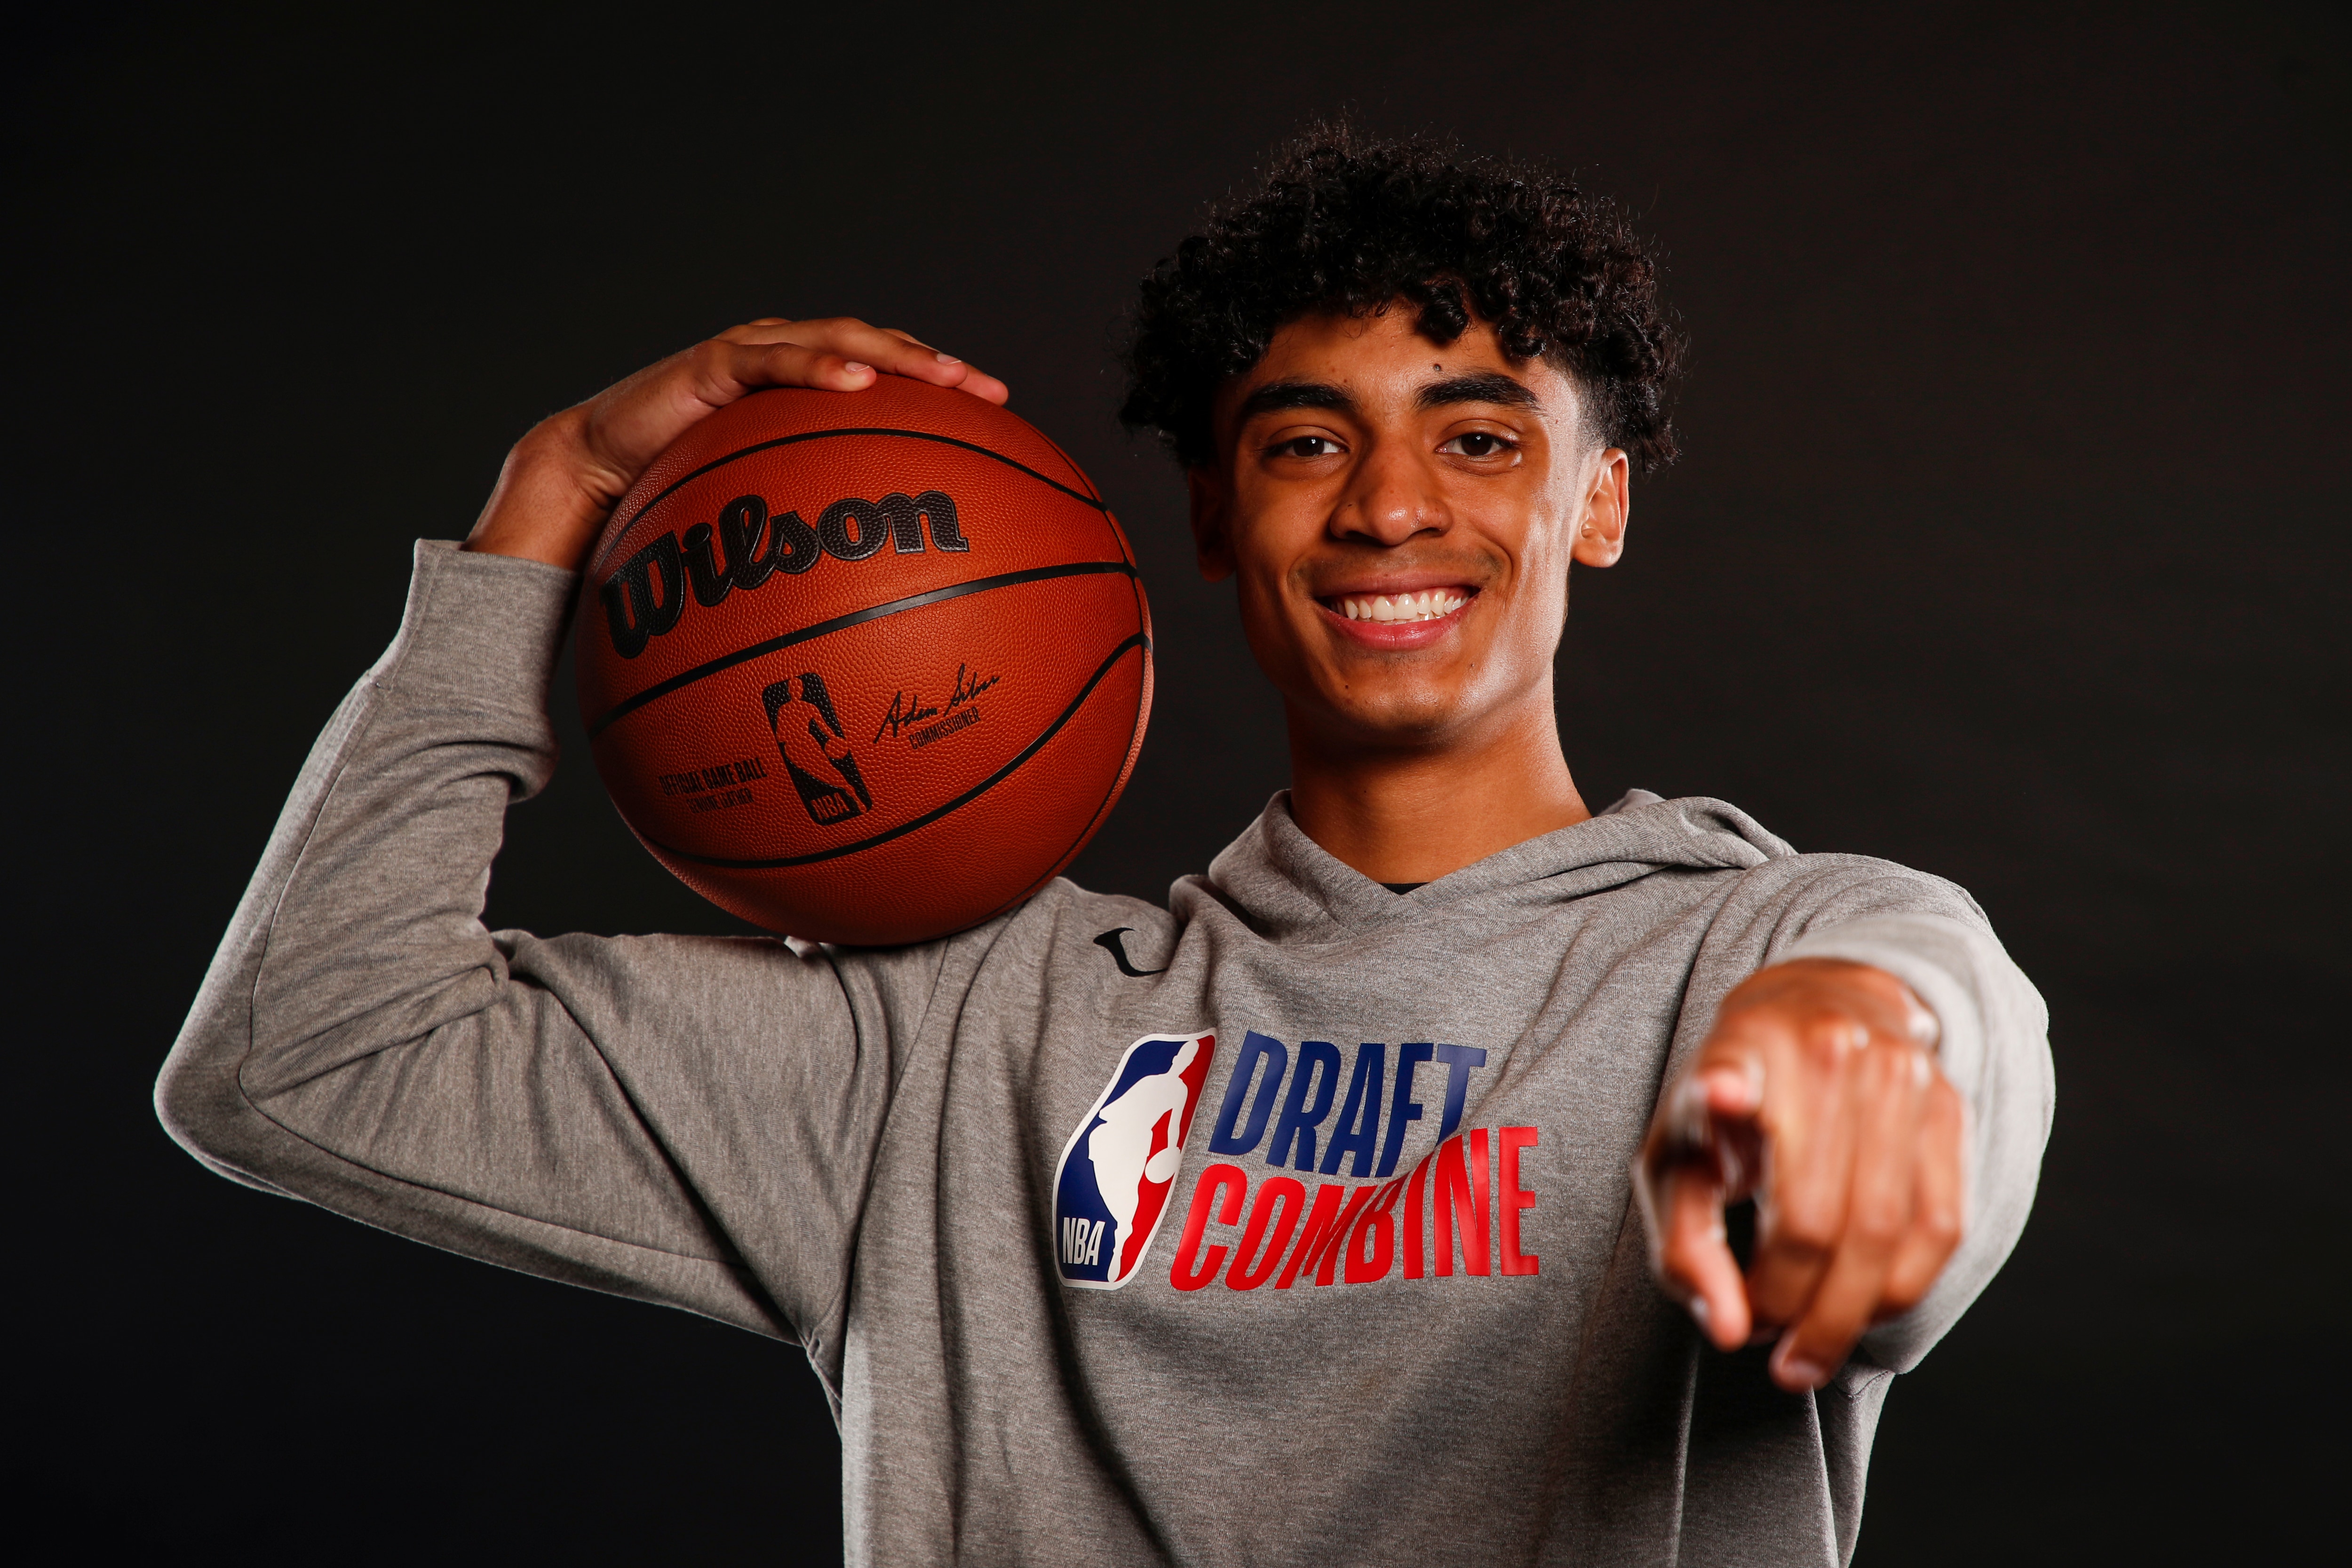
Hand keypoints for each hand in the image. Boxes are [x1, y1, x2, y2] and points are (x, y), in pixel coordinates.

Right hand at [463, 317, 1007, 570]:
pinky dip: (818, 368)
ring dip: (894, 354)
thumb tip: (870, 625)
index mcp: (804, 395)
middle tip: (992, 395)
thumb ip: (809, 551)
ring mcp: (750, 355)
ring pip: (837, 340)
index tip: (1002, 420)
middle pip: (879, 351)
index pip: (887, 379)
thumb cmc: (675, 510)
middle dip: (938, 369)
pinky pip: (774, 360)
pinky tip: (858, 383)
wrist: (593, 483)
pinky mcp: (712, 362)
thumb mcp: (759, 532)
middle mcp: (786, 364)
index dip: (942, 391)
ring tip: (943, 377)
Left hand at [1635, 959, 1964, 1391]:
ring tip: (1807, 1348)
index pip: (1732, 1070)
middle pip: (1817, 1216)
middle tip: (1768, 1347)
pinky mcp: (1950, 1107)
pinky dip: (1901, 1287)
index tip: (1720, 1094)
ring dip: (1847, 1314)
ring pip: (1888, 1232)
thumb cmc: (1730, 1108)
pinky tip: (1860, 1309)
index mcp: (1739, 1050)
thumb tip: (1730, 1331)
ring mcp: (1899, 1074)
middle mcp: (1825, 1050)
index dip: (1726, 1087)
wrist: (1817, 1013)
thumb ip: (1685, 1247)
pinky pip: (1941, 1227)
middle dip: (1792, 1307)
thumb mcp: (1677, 1159)